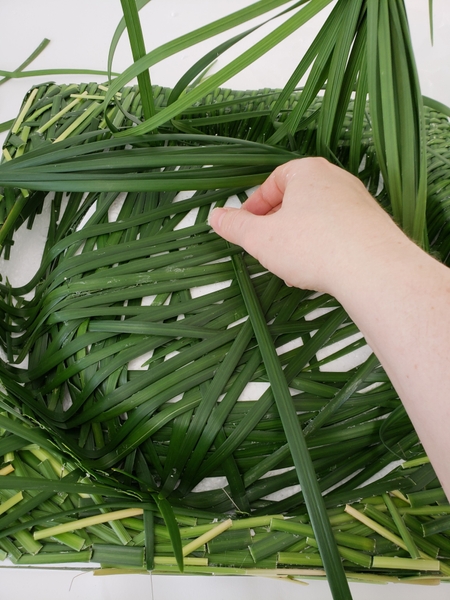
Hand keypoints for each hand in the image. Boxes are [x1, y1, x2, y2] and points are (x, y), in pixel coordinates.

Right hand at [209, 157, 402, 297]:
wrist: (373, 269)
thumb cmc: (315, 246)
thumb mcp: (261, 238)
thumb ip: (235, 227)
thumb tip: (215, 217)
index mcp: (307, 172)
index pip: (273, 182)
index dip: (254, 206)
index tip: (246, 227)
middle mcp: (336, 180)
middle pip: (296, 200)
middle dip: (277, 225)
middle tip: (266, 247)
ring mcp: (357, 203)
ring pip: (317, 218)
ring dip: (298, 239)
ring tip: (291, 265)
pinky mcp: (371, 226)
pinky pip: (338, 233)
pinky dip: (322, 248)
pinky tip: (317, 270)